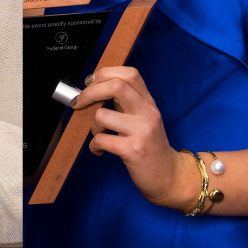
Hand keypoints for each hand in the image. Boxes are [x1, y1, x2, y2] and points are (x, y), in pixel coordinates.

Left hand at [75, 67, 195, 209]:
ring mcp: (142, 131)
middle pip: (116, 86)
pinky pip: (101, 140)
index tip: (91, 83)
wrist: (168, 174)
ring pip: (102, 115)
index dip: (105, 73)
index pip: (129, 74)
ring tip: (98, 135)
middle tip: (79, 103)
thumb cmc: (150, 147)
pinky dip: (94, 146)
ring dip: (92, 126)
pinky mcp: (134, 150)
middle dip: (90, 92)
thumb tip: (95, 91)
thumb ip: (127, 104)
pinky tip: (99, 151)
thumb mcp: (144, 120)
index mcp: (148, 102)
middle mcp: (147, 112)